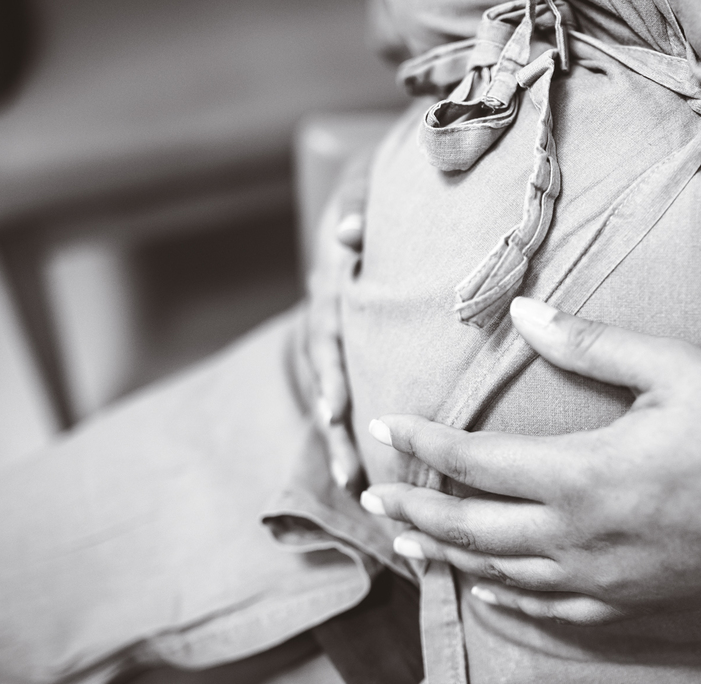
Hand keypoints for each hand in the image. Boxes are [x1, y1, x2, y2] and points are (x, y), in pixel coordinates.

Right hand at [307, 154, 369, 490]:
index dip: (330, 371)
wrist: (366, 197)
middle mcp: (324, 311)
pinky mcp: (344, 348)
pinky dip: (346, 427)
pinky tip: (359, 469)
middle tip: (346, 468)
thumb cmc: (377, 189)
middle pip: (323, 374)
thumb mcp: (366, 183)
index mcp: (330, 280)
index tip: (335, 410)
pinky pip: (341, 390)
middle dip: (333, 423)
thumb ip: (357, 202)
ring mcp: (331, 333)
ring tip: (349, 482)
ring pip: (328, 389)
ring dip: (336, 437)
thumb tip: (349, 233)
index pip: (326, 328)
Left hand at [361, 297, 700, 623]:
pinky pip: (548, 611)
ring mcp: (603, 580)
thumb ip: (592, 343)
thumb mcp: (677, 369)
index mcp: (587, 472)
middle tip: (374, 497)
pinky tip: (485, 588)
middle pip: (470, 530)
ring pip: (500, 575)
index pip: (476, 462)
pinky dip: (505, 599)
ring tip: (409, 541)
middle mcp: (582, 536)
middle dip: (414, 511)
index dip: (423, 444)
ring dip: (446, 556)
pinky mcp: (628, 604)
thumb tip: (524, 313)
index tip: (382, 428)